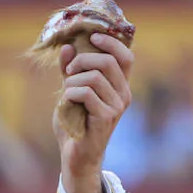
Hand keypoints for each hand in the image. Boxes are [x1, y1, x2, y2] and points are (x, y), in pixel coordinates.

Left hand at [55, 33, 133, 192]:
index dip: (111, 42)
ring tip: (66, 92)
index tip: (92, 36)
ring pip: (94, 77)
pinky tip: (67, 104)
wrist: (75, 155)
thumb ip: (70, 70)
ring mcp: (116, 107)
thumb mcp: (71, 92)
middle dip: (83, 60)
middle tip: (69, 70)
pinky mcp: (105, 118)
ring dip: (72, 80)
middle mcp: (123, 95)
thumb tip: (67, 46)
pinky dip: (70, 94)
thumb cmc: (75, 124)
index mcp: (119, 86)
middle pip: (108, 61)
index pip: (126, 56)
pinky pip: (85, 93)